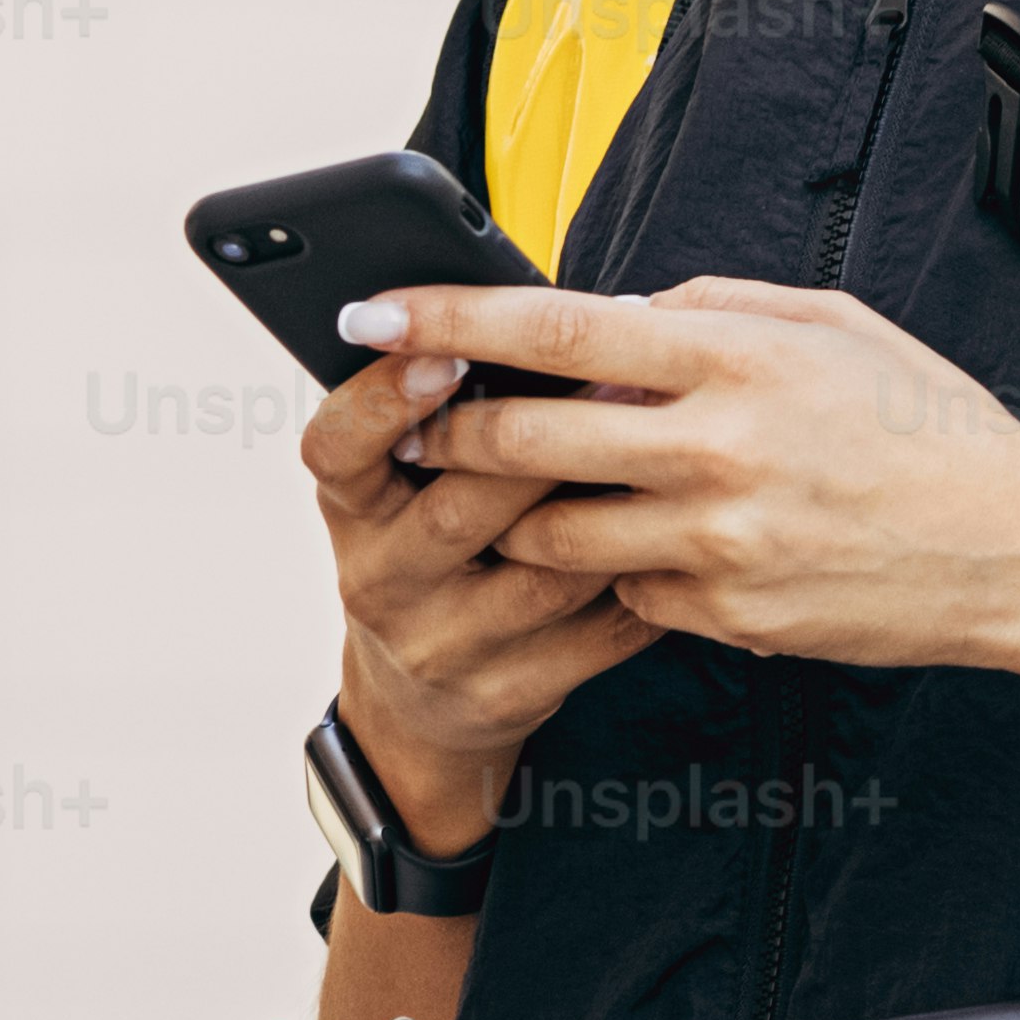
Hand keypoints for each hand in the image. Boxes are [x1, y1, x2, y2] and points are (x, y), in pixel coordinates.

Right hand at [301, 330, 652, 839]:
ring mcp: (441, 645)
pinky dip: (646, 577)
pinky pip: (595, 631)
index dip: (382, 401)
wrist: (425, 704)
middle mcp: (381, 579)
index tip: (440, 352)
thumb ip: (447, 415)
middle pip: (458, 507)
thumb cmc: (437, 551)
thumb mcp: (405, 486)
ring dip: (612, 507)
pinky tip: (682, 535)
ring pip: (542, 570)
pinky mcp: (506, 694)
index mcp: (351, 508)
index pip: (336, 448)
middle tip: (611, 378)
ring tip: (667, 446)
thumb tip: (528, 315)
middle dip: (539, 442)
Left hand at [366, 276, 1019, 679]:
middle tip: (423, 426)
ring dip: (521, 514)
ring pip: (551, 533)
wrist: (1017, 548)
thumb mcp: (829, 323)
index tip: (375, 311)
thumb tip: (616, 313)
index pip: (550, 329)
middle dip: (451, 433)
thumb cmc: (926, 424)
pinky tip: (652, 546)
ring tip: (527, 494)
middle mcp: (712, 449)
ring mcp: (716, 542)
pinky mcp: (726, 616)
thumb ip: (710, 308)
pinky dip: (618, 569)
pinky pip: (625, 591)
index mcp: (731, 357)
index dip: (446, 320)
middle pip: (520, 440)